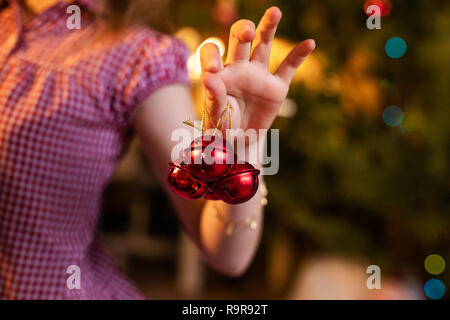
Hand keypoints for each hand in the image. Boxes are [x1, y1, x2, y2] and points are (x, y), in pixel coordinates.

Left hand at [199, 6, 314, 133]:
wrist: (239, 141)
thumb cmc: (221, 127)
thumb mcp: (214, 116)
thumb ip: (213, 97)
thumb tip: (210, 78)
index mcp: (219, 72)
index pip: (211, 51)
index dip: (211, 55)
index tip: (213, 70)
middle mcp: (238, 67)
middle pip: (239, 38)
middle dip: (242, 30)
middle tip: (246, 33)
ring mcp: (258, 75)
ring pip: (263, 44)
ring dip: (267, 27)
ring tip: (274, 12)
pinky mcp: (276, 87)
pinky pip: (288, 68)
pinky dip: (298, 55)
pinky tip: (309, 43)